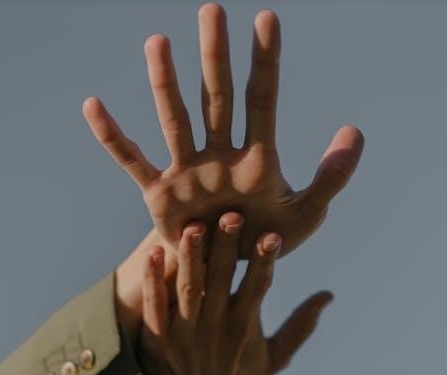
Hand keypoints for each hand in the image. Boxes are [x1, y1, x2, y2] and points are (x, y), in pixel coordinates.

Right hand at [83, 3, 363, 259]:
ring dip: (166, 83)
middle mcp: (220, 156)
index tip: (267, 18)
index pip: (263, 100)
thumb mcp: (306, 215)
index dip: (265, 61)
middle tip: (211, 9)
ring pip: (175, 120)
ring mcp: (188, 172)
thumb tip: (353, 129)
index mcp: (257, 159)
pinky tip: (93, 107)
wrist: (226, 277)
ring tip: (158, 42)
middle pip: (217, 97)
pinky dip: (112, 137)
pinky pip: (132, 161)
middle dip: (216, 55)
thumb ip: (332, 177)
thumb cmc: (266, 243)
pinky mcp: (160, 195)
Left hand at [138, 211, 332, 374]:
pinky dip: (153, 280)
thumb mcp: (276, 356)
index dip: (265, 261)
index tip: (272, 234)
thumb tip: (329, 295)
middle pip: (221, 280)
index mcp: (245, 327)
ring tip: (194, 226)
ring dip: (192, 257)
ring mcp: (185, 333)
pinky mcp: (160, 338)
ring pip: (188, 289)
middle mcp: (216, 328)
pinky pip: (156, 305)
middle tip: (232, 215)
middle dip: (227, 247)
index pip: (257, 287)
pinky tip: (152, 253)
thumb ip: (301, 325)